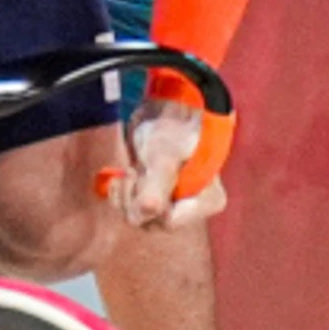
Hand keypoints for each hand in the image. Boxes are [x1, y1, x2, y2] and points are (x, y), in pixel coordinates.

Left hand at [112, 95, 232, 230]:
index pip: (169, 221)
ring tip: (131, 169)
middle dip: (134, 198)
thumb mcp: (164, 155)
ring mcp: (174, 203)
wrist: (167, 107)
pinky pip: (132, 209)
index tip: (144, 175)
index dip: (150, 203)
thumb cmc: (173, 127)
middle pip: (152, 222)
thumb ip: (157, 185)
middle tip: (133, 170)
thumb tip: (149, 211)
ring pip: (139, 217)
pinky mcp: (157, 197)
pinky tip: (124, 174)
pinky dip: (122, 193)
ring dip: (126, 194)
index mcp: (206, 200)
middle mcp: (192, 207)